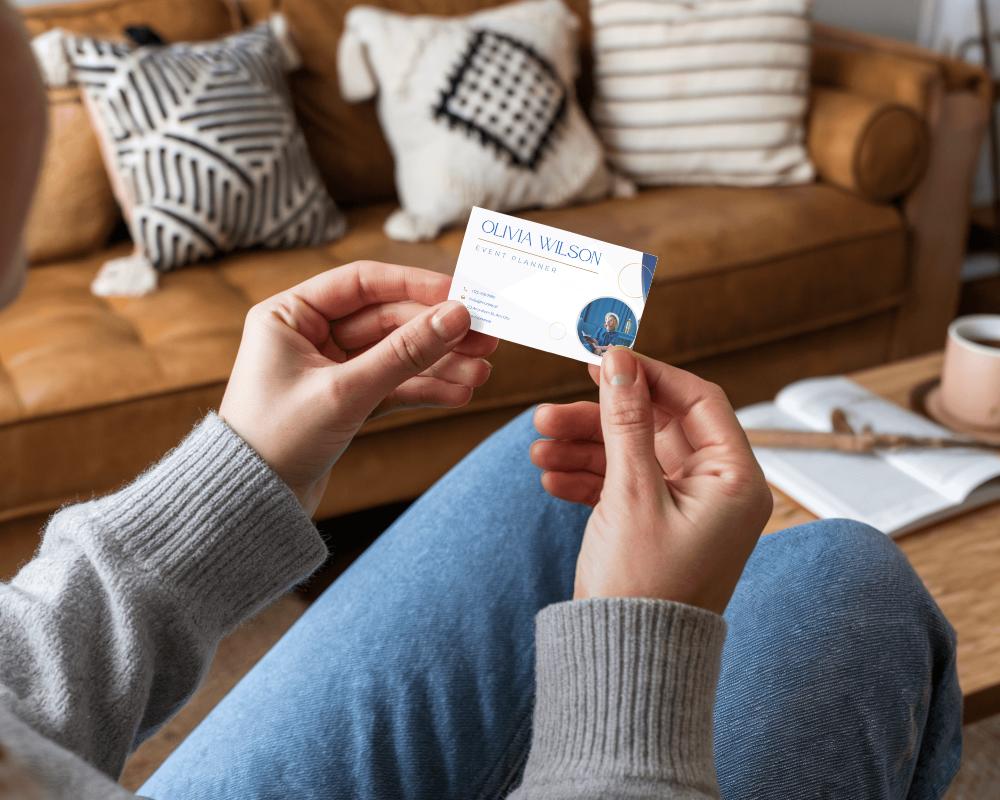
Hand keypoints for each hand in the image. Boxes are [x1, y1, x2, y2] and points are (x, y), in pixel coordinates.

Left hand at [220, 260, 497, 513]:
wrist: (250, 507)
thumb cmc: (276, 440)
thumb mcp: (346, 391)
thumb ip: (404, 352)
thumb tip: (457, 316)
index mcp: (289, 315)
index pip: (363, 283)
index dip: (416, 285)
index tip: (461, 295)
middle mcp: (308, 335)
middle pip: (387, 320)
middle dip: (437, 332)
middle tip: (486, 338)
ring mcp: (329, 368)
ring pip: (395, 354)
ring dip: (438, 363)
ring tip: (481, 373)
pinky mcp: (345, 401)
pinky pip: (392, 385)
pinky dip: (424, 388)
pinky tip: (459, 393)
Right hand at [531, 349, 771, 613]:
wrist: (626, 665)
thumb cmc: (644, 588)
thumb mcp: (631, 494)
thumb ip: (625, 421)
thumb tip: (619, 361)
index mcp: (734, 480)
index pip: (697, 400)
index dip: (649, 374)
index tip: (603, 359)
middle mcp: (716, 491)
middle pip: (655, 428)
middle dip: (599, 420)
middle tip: (547, 413)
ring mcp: (685, 509)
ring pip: (631, 456)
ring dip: (584, 449)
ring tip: (537, 451)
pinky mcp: (656, 527)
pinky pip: (622, 486)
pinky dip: (588, 479)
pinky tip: (550, 479)